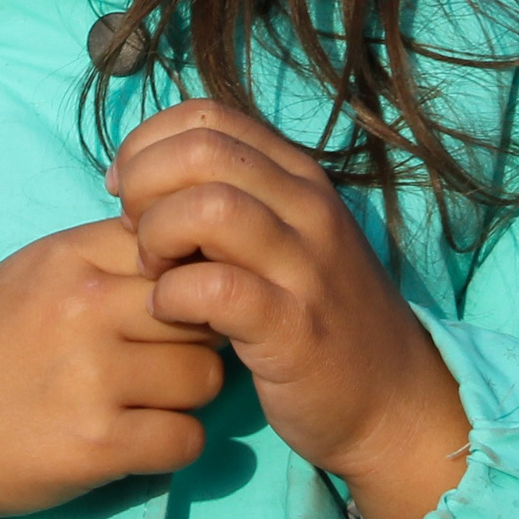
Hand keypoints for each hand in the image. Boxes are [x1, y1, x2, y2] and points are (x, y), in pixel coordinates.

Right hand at [0, 219, 225, 518]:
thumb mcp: (32, 275)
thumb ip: (106, 262)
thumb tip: (195, 265)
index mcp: (69, 256)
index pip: (178, 248)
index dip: (188, 282)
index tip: (170, 309)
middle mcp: (84, 307)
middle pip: (204, 313)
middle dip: (197, 340)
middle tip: (159, 362)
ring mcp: (92, 377)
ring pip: (207, 378)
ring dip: (185, 398)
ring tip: (141, 402)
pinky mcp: (98, 444)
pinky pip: (188, 441)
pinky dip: (171, 447)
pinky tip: (133, 441)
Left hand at [110, 101, 468, 518]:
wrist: (394, 403)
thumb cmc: (314, 314)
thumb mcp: (281, 236)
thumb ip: (228, 195)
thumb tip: (142, 174)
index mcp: (297, 176)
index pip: (206, 115)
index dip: (148, 143)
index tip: (124, 189)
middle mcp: (308, 208)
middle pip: (200, 149)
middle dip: (144, 184)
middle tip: (134, 232)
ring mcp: (306, 266)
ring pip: (208, 207)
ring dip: (158, 235)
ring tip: (153, 271)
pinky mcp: (294, 327)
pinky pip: (215, 287)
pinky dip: (172, 295)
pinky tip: (167, 311)